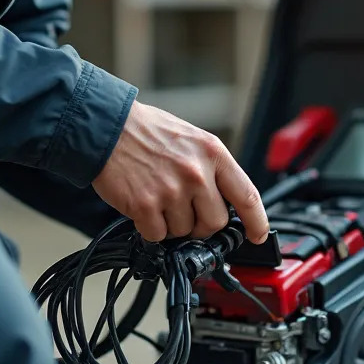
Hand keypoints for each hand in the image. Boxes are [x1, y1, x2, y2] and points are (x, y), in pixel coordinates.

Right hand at [92, 101, 268, 243]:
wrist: (106, 127)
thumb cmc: (147, 132)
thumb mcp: (192, 139)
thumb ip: (211, 170)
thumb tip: (223, 204)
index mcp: (213, 153)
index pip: (247, 196)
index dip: (256, 222)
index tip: (257, 236)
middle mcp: (196, 173)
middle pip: (215, 222)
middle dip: (202, 225)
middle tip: (186, 213)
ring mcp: (172, 190)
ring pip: (185, 231)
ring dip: (172, 224)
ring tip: (159, 199)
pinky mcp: (146, 205)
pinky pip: (158, 235)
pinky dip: (151, 228)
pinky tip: (143, 207)